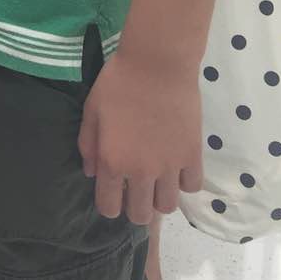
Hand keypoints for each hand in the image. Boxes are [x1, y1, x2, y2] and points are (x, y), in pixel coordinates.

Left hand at [78, 49, 201, 224]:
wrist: (156, 64)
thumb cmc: (118, 82)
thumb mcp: (92, 109)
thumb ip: (88, 145)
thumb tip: (91, 173)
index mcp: (112, 162)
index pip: (109, 208)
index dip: (110, 204)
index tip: (114, 192)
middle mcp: (140, 172)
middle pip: (141, 215)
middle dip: (136, 207)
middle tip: (137, 188)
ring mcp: (169, 167)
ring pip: (167, 207)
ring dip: (160, 197)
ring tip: (158, 178)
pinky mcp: (192, 156)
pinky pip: (192, 187)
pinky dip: (184, 181)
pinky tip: (177, 166)